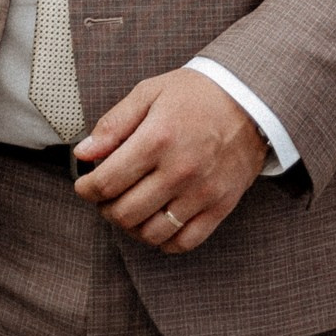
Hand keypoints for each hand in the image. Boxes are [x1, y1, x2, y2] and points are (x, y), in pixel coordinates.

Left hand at [73, 70, 266, 253]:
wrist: (251, 98)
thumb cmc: (197, 94)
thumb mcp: (150, 93)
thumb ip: (114, 124)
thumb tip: (84, 153)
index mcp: (157, 139)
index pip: (106, 182)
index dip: (86, 189)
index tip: (85, 185)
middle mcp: (179, 170)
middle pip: (124, 213)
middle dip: (105, 208)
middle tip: (106, 197)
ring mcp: (202, 192)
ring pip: (151, 233)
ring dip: (132, 227)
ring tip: (131, 209)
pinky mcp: (221, 205)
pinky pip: (184, 242)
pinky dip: (164, 241)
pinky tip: (157, 222)